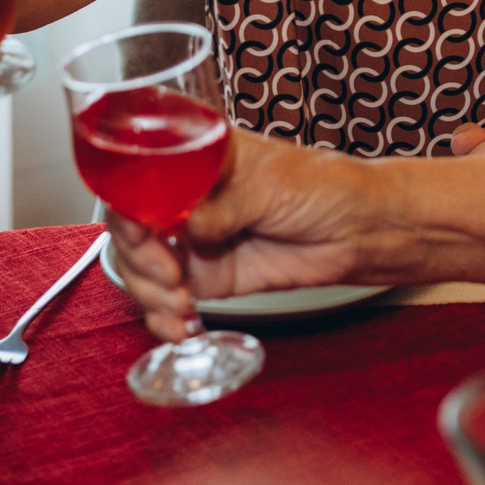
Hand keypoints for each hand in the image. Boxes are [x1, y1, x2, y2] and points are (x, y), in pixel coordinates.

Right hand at [110, 128, 384, 342]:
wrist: (357, 232)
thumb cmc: (324, 187)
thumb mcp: (272, 185)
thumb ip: (226, 206)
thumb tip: (190, 226)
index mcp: (197, 159)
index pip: (138, 176)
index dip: (127, 203)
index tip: (139, 228)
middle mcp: (187, 199)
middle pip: (130, 228)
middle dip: (138, 256)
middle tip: (167, 272)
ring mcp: (193, 240)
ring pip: (142, 267)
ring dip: (148, 291)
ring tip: (178, 301)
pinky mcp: (207, 277)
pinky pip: (168, 298)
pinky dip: (163, 315)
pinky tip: (177, 324)